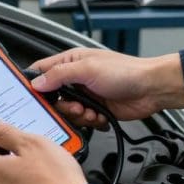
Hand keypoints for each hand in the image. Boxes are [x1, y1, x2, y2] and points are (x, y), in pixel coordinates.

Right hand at [28, 48, 183, 128]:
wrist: (151, 89)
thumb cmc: (126, 71)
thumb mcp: (88, 69)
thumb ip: (60, 75)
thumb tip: (38, 82)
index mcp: (72, 62)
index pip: (43, 71)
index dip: (34, 83)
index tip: (32, 96)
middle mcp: (77, 78)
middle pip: (53, 98)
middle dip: (62, 106)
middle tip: (74, 106)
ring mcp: (86, 95)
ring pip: (67, 112)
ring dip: (78, 115)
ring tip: (90, 111)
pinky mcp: (96, 110)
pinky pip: (82, 121)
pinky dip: (90, 121)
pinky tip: (99, 116)